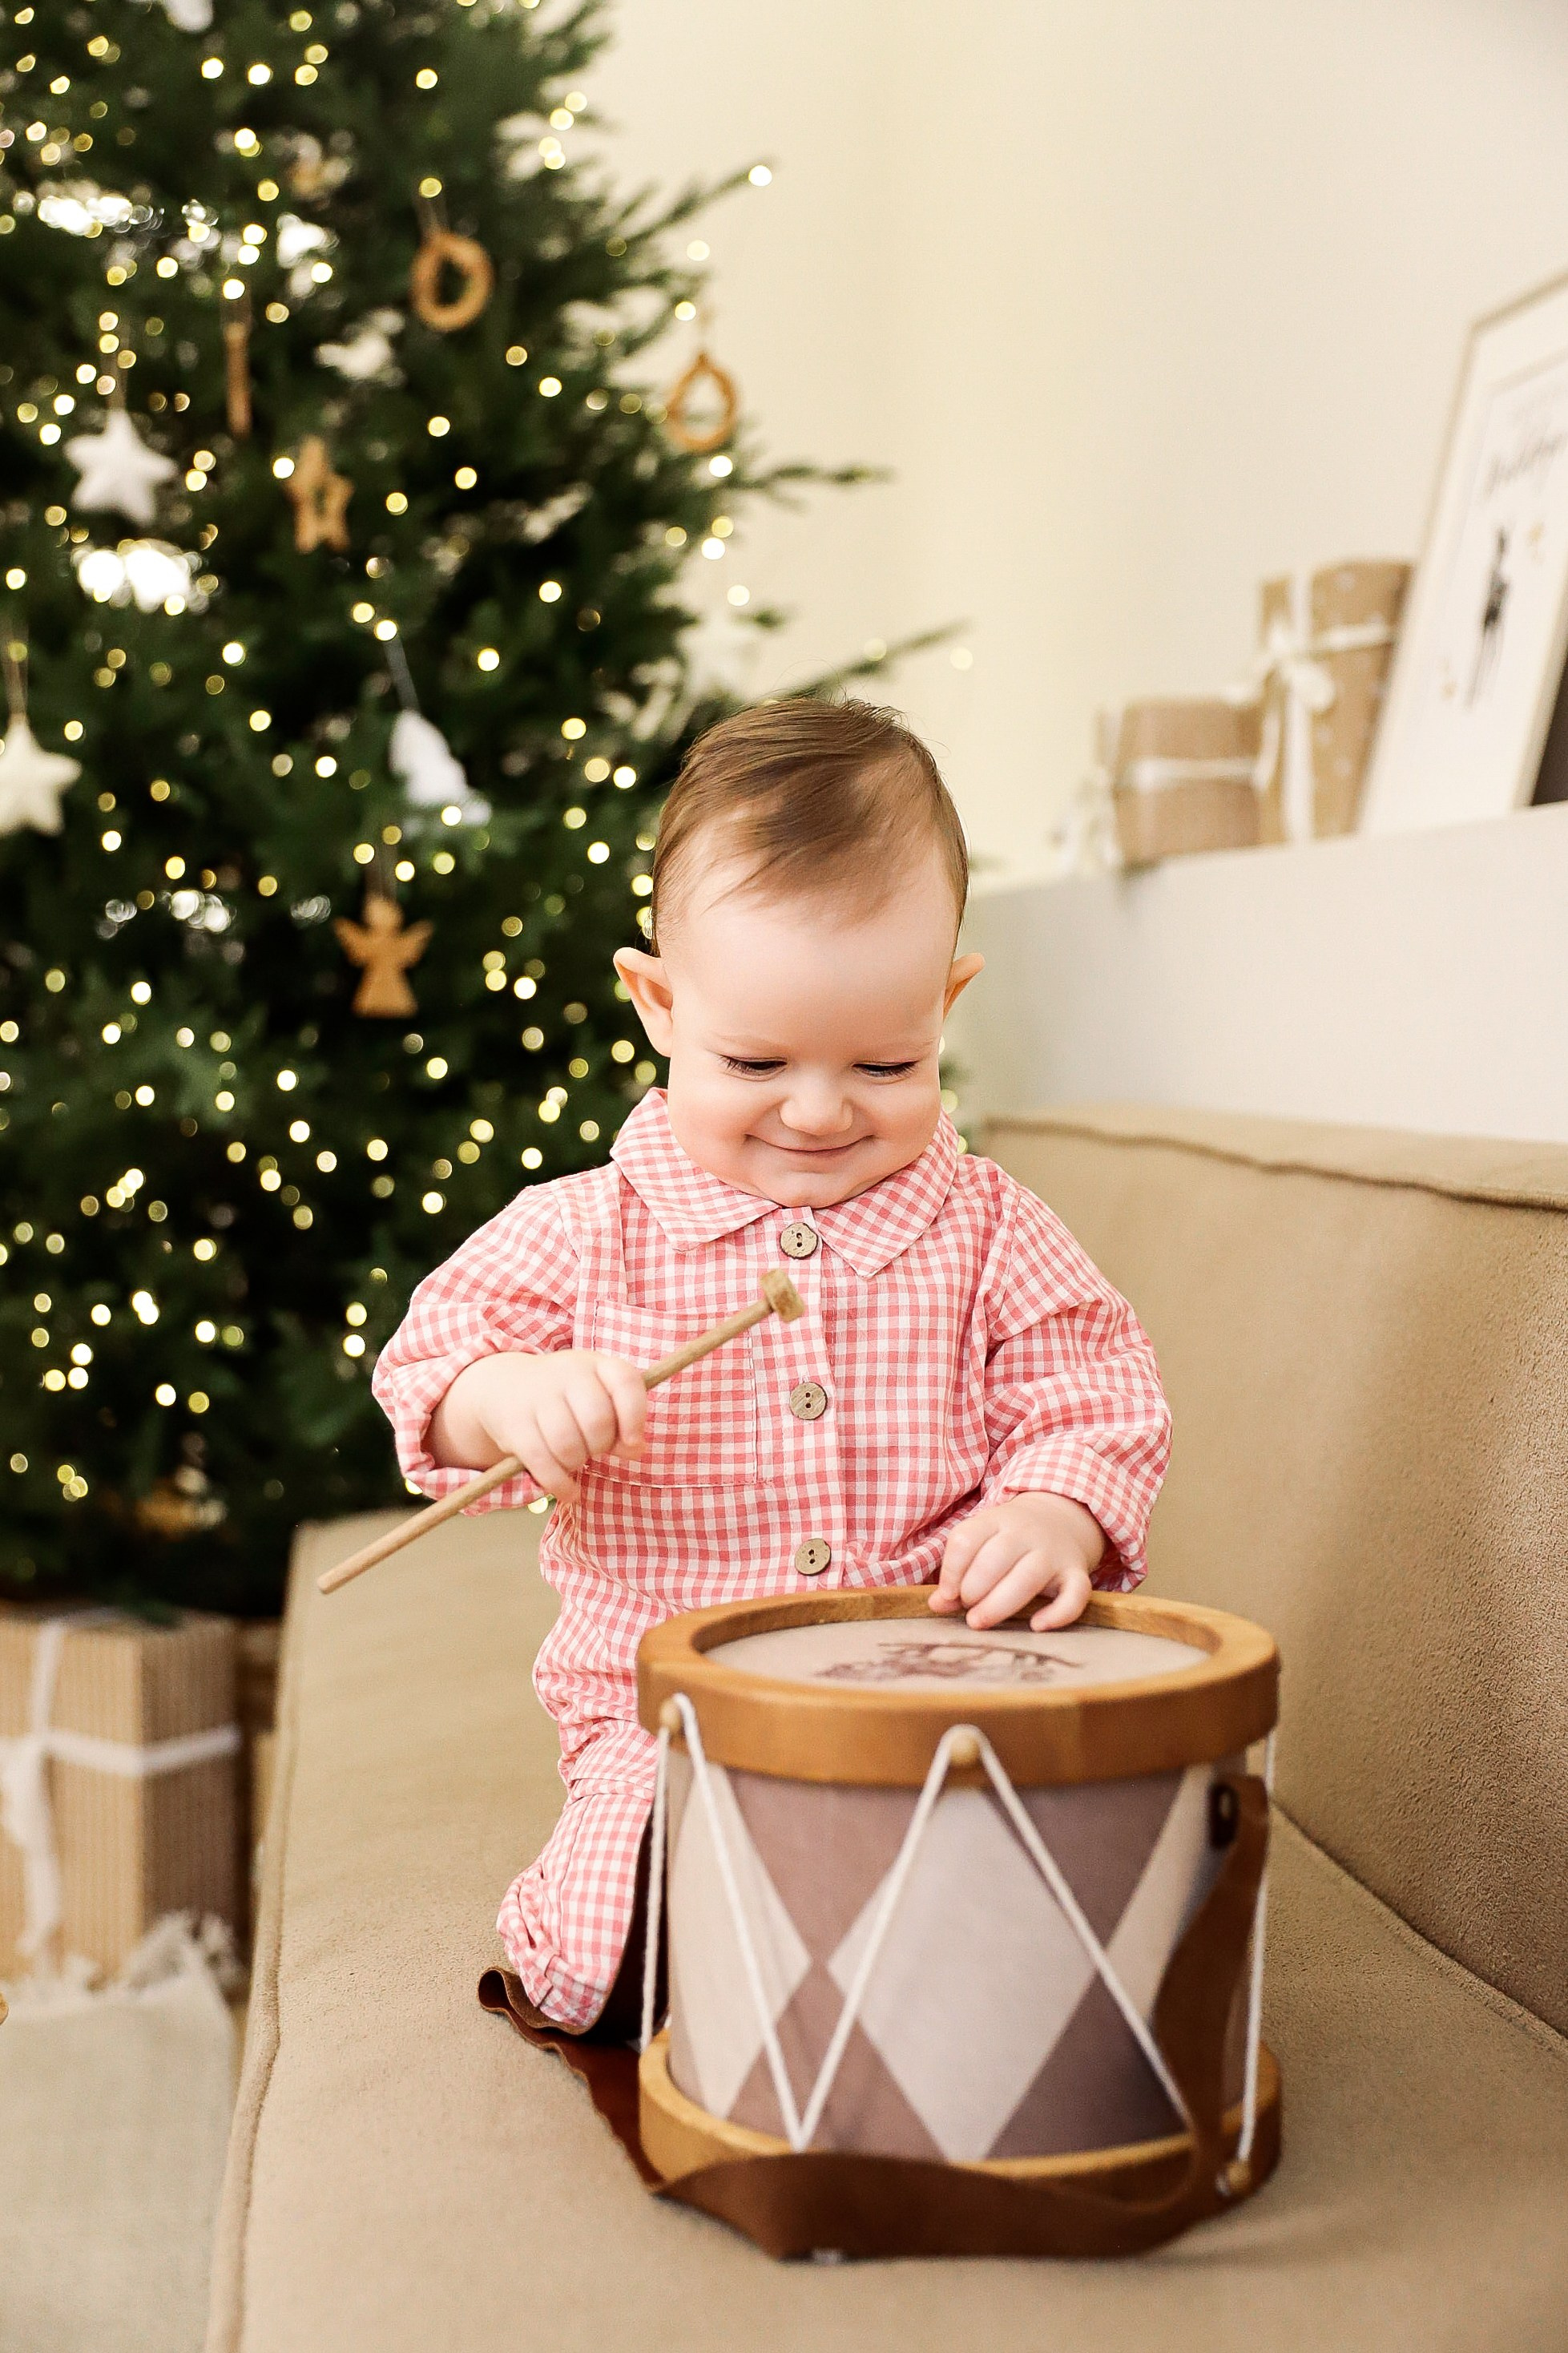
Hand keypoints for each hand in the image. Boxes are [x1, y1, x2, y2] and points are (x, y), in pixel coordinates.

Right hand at [428, 1350, 645, 1501]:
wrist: (506, 1385)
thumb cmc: (566, 1398)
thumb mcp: (597, 1398)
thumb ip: (622, 1423)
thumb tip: (635, 1449)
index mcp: (596, 1364)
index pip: (625, 1382)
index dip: (634, 1416)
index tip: (631, 1441)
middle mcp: (568, 1372)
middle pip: (597, 1420)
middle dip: (600, 1446)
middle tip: (592, 1449)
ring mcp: (538, 1395)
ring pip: (567, 1444)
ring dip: (576, 1463)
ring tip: (574, 1461)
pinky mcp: (514, 1423)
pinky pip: (542, 1462)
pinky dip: (559, 1484)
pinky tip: (568, 1491)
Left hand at [930, 1492, 1104, 1630]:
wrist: (1061, 1518)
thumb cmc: (1008, 1540)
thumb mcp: (980, 1543)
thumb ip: (956, 1572)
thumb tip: (936, 1605)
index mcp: (996, 1520)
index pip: (966, 1540)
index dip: (950, 1572)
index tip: (947, 1595)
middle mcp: (1026, 1532)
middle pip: (995, 1559)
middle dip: (973, 1590)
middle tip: (968, 1609)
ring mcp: (1053, 1552)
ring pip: (1029, 1577)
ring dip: (999, 1604)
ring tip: (979, 1622)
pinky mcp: (1077, 1573)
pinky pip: (1076, 1593)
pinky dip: (1058, 1613)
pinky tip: (1036, 1626)